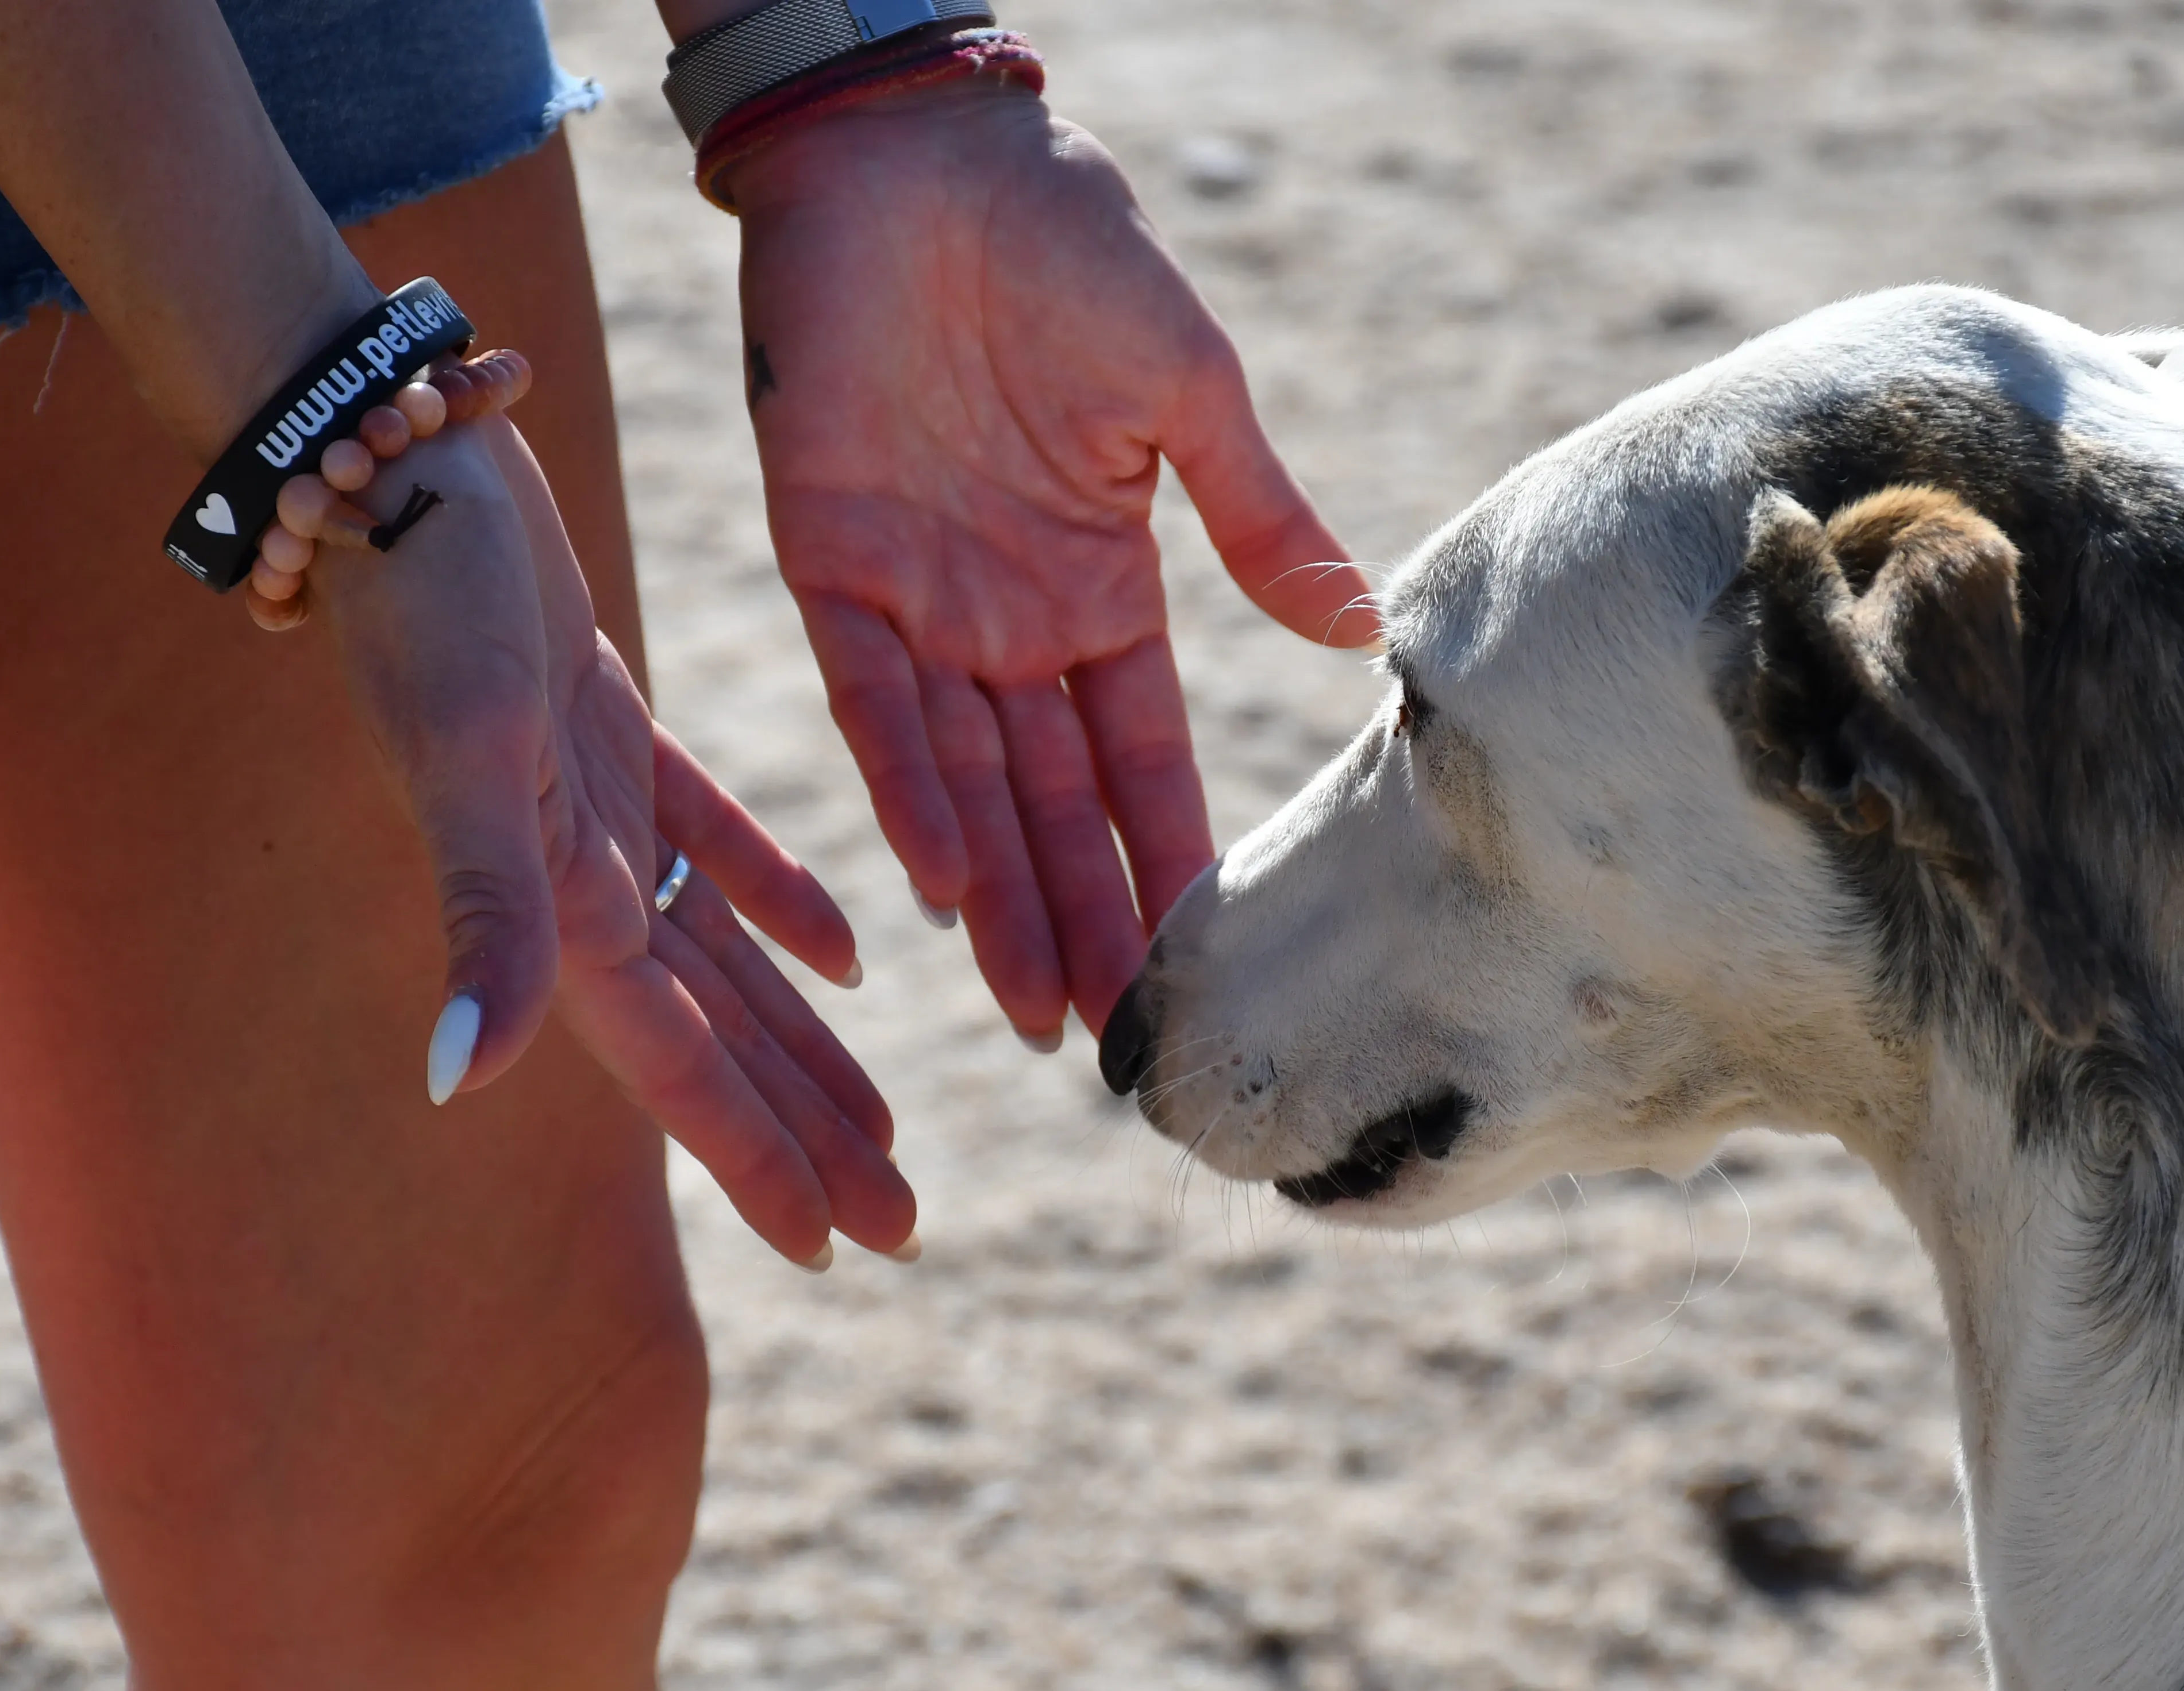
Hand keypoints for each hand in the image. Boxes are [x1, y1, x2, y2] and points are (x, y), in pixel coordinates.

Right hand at [312, 416, 916, 1264]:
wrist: (386, 461)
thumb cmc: (425, 606)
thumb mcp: (473, 760)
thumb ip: (482, 918)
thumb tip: (459, 1080)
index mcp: (558, 906)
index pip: (680, 1066)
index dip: (756, 1158)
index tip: (837, 1244)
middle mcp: (576, 880)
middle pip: (720, 1042)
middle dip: (807, 1136)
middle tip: (904, 1225)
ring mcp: (592, 812)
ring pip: (728, 964)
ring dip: (804, 1048)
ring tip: (886, 1129)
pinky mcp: (606, 735)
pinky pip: (714, 847)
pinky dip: (781, 905)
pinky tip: (854, 959)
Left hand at [732, 82, 1371, 1045]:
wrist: (919, 153)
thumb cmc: (1065, 243)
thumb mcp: (1187, 391)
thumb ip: (1254, 520)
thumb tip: (1355, 629)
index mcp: (1099, 588)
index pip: (1143, 757)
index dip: (1172, 857)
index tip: (1204, 962)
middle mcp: (1008, 619)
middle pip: (1055, 803)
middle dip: (1085, 920)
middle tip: (1114, 1045)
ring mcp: (920, 599)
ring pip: (967, 783)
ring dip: (1004, 897)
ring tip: (1040, 1009)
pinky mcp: (828, 557)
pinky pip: (872, 700)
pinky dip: (911, 787)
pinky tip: (947, 882)